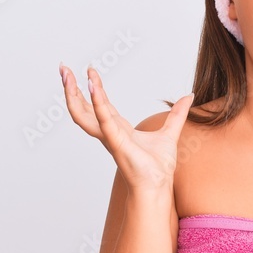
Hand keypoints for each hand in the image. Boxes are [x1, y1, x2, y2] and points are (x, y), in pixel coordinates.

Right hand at [59, 62, 194, 190]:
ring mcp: (109, 137)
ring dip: (73, 94)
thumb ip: (177, 114)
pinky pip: (104, 120)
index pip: (100, 104)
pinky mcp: (116, 142)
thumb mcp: (170, 132)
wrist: (159, 184)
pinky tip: (94, 88)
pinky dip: (98, 104)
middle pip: (84, 107)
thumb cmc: (159, 167)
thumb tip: (188, 97)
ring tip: (67, 75)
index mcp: (118, 129)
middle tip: (63, 68)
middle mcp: (109, 132)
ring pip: (84, 114)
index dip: (94, 87)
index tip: (89, 71)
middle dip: (71, 88)